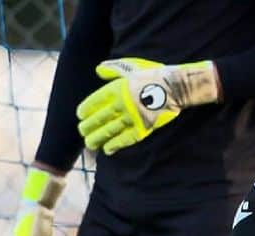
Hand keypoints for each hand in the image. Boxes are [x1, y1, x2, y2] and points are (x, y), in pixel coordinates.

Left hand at [76, 57, 219, 154]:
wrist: (174, 87)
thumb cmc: (152, 75)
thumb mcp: (132, 67)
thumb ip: (113, 69)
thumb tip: (98, 70)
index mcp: (117, 89)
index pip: (95, 102)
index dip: (85, 110)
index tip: (80, 115)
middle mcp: (121, 104)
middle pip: (99, 119)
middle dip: (88, 127)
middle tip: (82, 131)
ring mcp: (131, 118)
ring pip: (109, 131)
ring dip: (97, 139)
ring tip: (90, 143)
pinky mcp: (142, 129)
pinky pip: (125, 140)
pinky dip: (114, 146)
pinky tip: (107, 150)